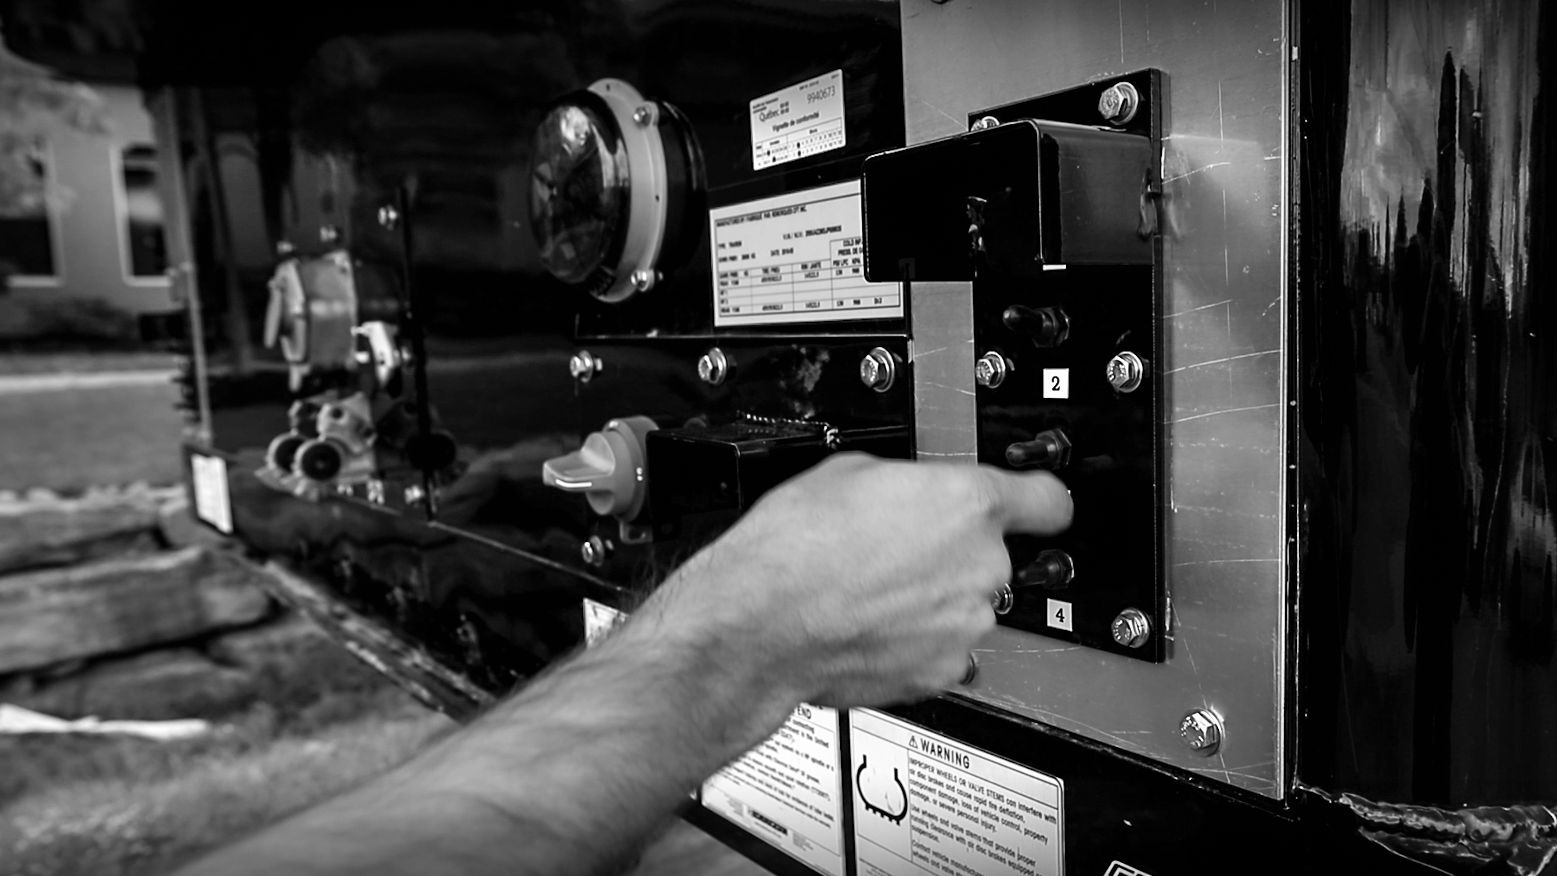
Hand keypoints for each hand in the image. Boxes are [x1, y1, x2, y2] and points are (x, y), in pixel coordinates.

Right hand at [645, 453, 1072, 709]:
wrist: (759, 623)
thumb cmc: (792, 547)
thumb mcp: (850, 472)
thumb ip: (907, 483)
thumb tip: (910, 491)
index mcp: (968, 503)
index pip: (1049, 500)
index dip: (1038, 500)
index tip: (1033, 505)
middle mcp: (981, 566)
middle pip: (994, 555)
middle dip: (955, 554)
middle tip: (900, 551)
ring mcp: (966, 624)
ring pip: (967, 605)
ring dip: (934, 600)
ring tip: (874, 593)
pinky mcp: (943, 671)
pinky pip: (945, 650)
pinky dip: (917, 643)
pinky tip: (873, 627)